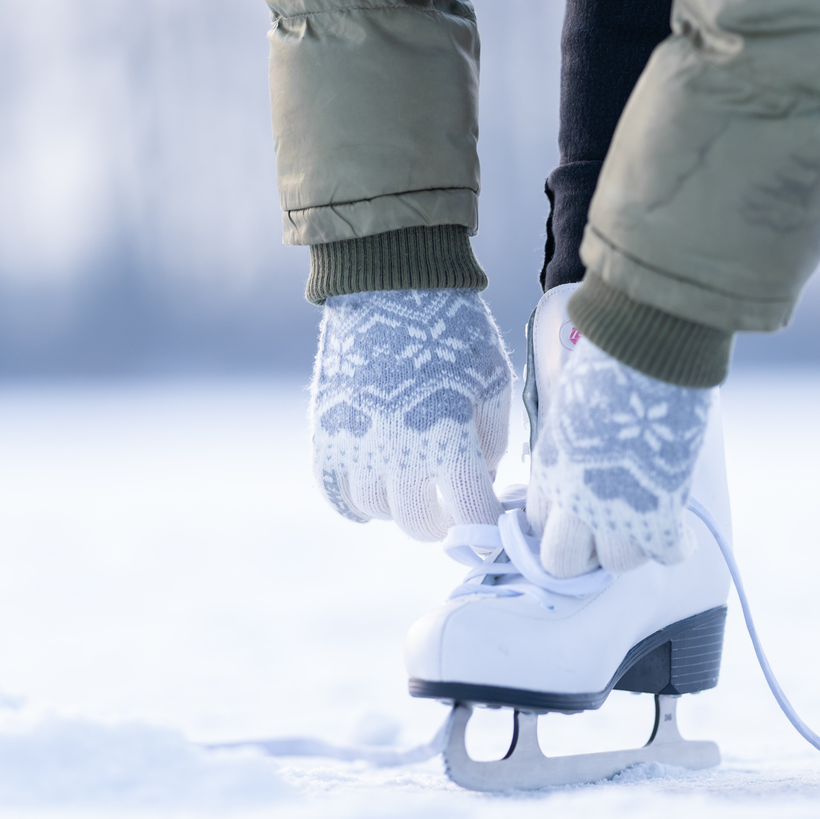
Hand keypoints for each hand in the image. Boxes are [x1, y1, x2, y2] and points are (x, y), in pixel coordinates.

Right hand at [311, 289, 510, 539]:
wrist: (387, 285)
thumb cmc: (452, 330)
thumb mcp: (494, 380)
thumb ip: (492, 440)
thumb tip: (482, 480)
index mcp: (448, 440)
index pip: (471, 518)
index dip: (487, 533)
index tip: (493, 531)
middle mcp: (398, 453)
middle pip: (419, 525)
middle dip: (443, 523)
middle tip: (452, 507)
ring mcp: (355, 448)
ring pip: (378, 511)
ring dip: (399, 505)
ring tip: (413, 482)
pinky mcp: (325, 436)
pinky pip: (337, 494)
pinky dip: (356, 501)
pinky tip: (373, 489)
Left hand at [527, 337, 710, 575]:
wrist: (647, 355)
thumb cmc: (606, 367)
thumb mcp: (568, 413)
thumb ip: (569, 451)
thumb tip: (581, 465)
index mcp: (547, 472)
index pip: (536, 526)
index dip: (557, 525)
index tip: (576, 517)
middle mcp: (573, 500)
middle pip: (563, 563)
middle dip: (584, 554)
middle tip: (606, 532)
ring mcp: (616, 512)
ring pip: (618, 564)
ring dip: (632, 547)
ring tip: (645, 525)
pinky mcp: (661, 512)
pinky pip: (668, 553)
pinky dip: (675, 544)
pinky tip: (677, 530)